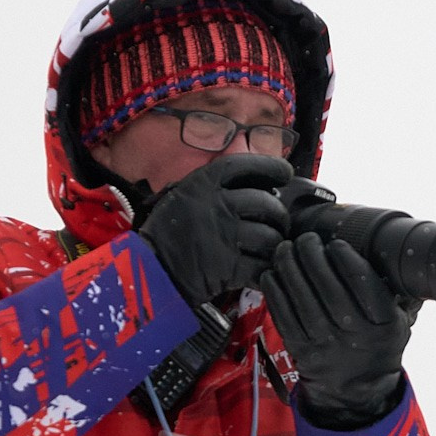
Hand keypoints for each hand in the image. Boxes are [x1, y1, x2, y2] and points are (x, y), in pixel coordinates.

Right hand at [135, 155, 292, 308]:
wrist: (150, 271)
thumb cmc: (168, 233)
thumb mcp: (184, 195)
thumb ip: (215, 186)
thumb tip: (261, 183)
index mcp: (203, 183)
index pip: (248, 165)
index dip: (272, 167)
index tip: (285, 174)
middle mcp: (215, 204)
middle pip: (268, 204)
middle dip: (279, 216)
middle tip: (277, 224)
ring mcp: (223, 236)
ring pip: (270, 236)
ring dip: (275, 245)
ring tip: (268, 249)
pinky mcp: (228, 268)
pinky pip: (263, 266)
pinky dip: (267, 270)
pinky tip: (261, 270)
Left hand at [264, 232, 414, 429]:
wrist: (356, 390)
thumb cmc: (375, 343)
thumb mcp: (397, 321)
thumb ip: (388, 290)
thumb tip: (375, 247)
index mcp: (383, 324)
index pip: (364, 284)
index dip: (346, 258)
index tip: (335, 243)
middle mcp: (355, 336)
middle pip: (329, 288)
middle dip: (313, 257)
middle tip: (305, 239)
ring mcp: (326, 345)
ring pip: (303, 300)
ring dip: (290, 269)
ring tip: (285, 249)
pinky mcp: (302, 351)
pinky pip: (284, 317)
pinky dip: (275, 293)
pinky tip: (271, 274)